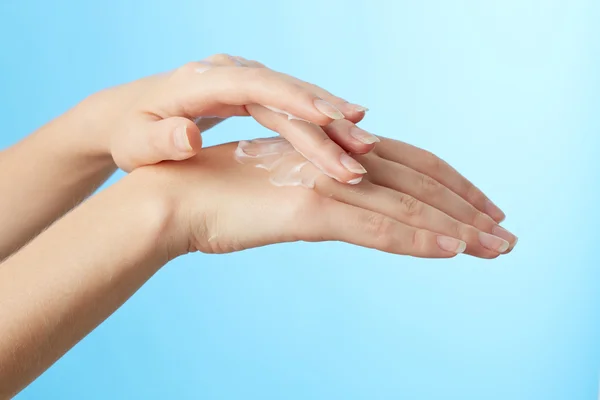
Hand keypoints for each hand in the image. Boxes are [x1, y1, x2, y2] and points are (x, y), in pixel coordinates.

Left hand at [83, 54, 375, 182]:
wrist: (127, 117)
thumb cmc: (131, 133)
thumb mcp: (135, 143)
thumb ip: (159, 140)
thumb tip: (188, 137)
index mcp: (203, 81)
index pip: (257, 86)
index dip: (297, 101)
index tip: (333, 120)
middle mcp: (230, 73)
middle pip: (286, 93)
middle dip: (328, 120)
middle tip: (364, 146)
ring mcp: (243, 81)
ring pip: (296, 98)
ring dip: (332, 122)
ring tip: (367, 143)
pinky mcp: (251, 94)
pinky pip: (292, 106)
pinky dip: (319, 121)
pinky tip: (347, 133)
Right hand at [137, 137, 515, 258]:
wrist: (175, 195)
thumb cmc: (223, 191)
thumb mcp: (283, 186)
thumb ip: (321, 189)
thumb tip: (347, 201)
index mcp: (335, 150)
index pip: (411, 161)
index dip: (452, 183)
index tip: (481, 207)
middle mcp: (338, 159)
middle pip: (421, 181)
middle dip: (469, 207)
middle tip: (507, 232)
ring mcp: (325, 182)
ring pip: (407, 205)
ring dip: (457, 228)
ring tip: (498, 247)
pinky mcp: (307, 210)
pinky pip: (373, 227)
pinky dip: (415, 240)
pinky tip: (451, 251)